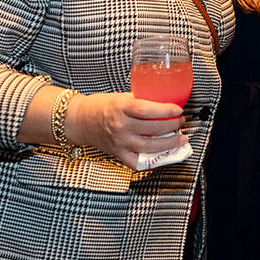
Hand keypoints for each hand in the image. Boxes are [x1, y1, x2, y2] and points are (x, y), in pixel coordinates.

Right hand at [65, 92, 187, 169]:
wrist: (79, 121)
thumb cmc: (99, 106)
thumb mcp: (121, 97)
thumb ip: (140, 101)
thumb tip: (163, 103)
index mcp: (121, 108)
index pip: (147, 110)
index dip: (166, 110)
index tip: (177, 109)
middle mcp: (120, 127)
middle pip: (153, 128)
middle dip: (172, 125)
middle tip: (181, 122)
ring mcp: (119, 142)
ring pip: (150, 147)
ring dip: (169, 143)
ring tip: (180, 139)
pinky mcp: (118, 154)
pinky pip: (138, 162)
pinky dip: (152, 161)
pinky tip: (163, 155)